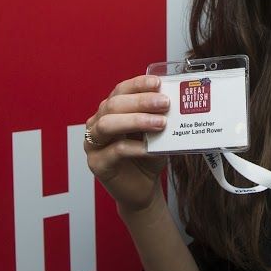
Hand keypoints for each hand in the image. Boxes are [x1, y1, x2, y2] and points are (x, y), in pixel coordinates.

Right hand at [84, 75, 169, 213]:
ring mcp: (94, 143)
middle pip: (114, 104)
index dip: (138, 84)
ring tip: (160, 123)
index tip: (157, 83)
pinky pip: (115, 151)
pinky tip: (150, 148)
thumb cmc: (148, 157)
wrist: (144, 188)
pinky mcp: (97, 163)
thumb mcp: (156, 132)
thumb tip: (177, 103)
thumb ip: (160, 117)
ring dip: (136, 120)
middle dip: (141, 101)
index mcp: (111, 110)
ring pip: (108, 125)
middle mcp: (98, 123)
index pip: (121, 90)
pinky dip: (135, 147)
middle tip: (164, 103)